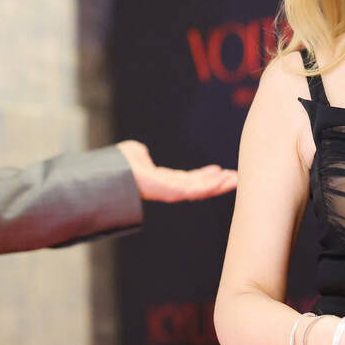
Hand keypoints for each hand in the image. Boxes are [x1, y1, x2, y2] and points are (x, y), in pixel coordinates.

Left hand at [117, 140, 236, 201]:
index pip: (189, 180)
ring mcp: (168, 192)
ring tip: (235, 178)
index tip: (221, 171)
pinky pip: (193, 189)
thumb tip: (142, 152)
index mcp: (162, 181)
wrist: (108, 172)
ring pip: (199, 190)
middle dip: (218, 183)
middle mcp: (167, 188)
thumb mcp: (134, 154)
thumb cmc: (115, 165)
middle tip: (237, 177)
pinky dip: (208, 184)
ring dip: (218, 185)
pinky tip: (220, 178)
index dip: (205, 176)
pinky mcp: (167, 192)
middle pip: (198, 186)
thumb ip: (141, 154)